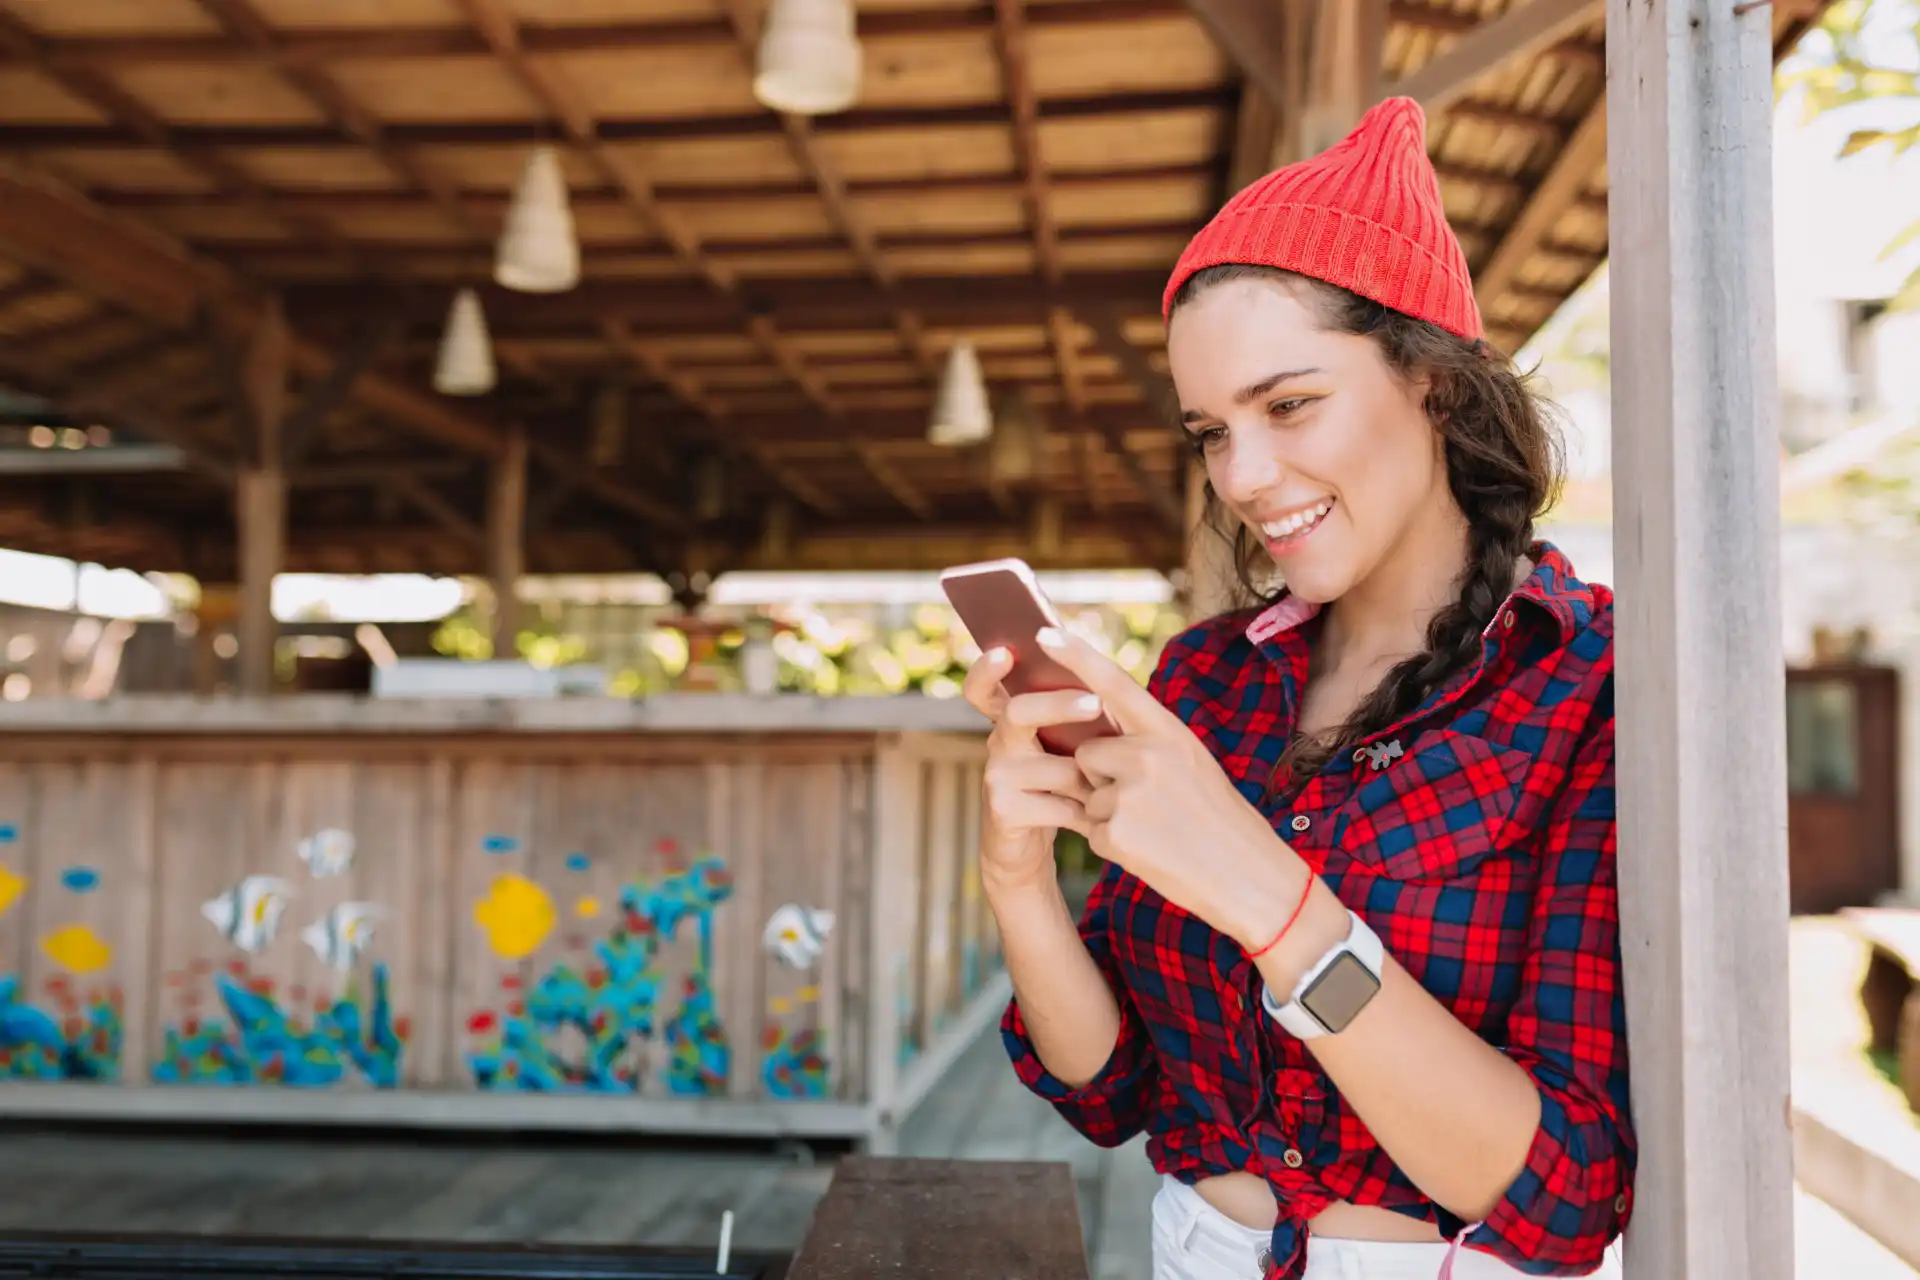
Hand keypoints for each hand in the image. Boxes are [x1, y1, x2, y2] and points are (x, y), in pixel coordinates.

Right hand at [960, 645, 1106, 895]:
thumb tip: (1104, 688)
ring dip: (1089, 779)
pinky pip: (1057, 803)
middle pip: (1018, 712)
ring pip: (1054, 765)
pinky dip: (1083, 811)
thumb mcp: (1063, 750)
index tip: (1005, 652)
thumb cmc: (1057, 789)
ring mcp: (996, 777)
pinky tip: (1093, 819)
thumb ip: (1072, 719)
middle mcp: (998, 743)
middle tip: (1095, 703)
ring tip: (1111, 788)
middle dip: (1058, 704)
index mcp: (1011, 721)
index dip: (987, 669)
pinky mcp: (1003, 811)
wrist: (1029, 850)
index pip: (984, 687)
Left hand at [1032, 627, 1308, 949]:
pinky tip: (1149, 851)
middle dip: (1103, 777)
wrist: (1251, 877)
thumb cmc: (1220, 821)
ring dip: (1107, 813)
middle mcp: (1147, 755)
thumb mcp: (1191, 764)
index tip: (1044, 632)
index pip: (1113, 684)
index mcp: (1169, 732)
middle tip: (1152, 806)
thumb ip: (1147, 744)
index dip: (1076, 656)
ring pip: (1086, 793)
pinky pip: (1090, 830)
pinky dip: (1112, 844)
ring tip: (1155, 830)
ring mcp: (1129, 793)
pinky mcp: (1114, 832)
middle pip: (1088, 752)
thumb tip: (1095, 741)